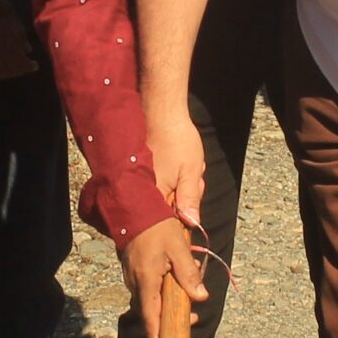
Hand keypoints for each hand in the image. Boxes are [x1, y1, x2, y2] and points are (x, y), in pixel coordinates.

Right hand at [0, 0, 36, 79]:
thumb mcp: (3, 7)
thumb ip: (17, 28)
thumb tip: (27, 48)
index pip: (14, 56)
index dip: (26, 63)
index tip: (34, 64)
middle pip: (4, 66)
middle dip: (18, 68)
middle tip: (28, 68)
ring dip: (5, 73)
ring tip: (15, 70)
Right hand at [123, 218, 208, 337]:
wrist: (132, 207)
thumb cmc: (156, 226)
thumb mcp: (178, 248)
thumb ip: (189, 273)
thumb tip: (200, 297)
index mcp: (146, 281)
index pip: (151, 317)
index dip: (156, 337)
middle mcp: (136, 283)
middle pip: (152, 311)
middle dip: (170, 320)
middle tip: (191, 320)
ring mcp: (132, 277)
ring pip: (151, 299)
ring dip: (168, 303)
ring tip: (188, 301)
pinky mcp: (133, 270)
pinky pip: (148, 288)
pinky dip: (162, 291)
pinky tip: (175, 281)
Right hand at [146, 108, 207, 233]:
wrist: (162, 114)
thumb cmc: (177, 140)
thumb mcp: (191, 171)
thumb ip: (190, 198)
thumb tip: (192, 223)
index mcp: (154, 194)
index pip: (169, 221)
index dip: (184, 216)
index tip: (192, 206)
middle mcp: (144, 190)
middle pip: (169, 208)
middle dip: (185, 197)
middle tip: (193, 179)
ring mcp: (144, 181)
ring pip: (169, 194)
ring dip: (182, 185)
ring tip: (186, 167)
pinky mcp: (145, 173)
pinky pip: (163, 183)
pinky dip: (174, 177)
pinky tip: (178, 165)